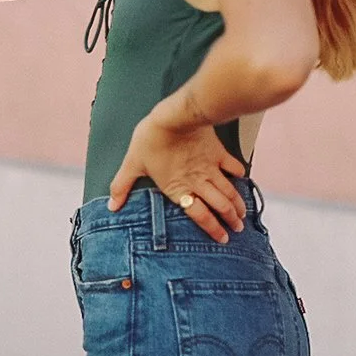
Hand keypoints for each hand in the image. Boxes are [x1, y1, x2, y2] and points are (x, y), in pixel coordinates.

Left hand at [107, 113, 247, 243]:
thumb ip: (122, 185)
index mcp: (178, 189)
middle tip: (238, 228)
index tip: (223, 238)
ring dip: (237, 203)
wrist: (174, 116)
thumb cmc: (152, 139)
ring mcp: (210, 167)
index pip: (199, 215)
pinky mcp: (217, 152)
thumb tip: (111, 205)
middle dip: (231, 219)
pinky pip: (232, 165)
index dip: (213, 228)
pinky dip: (238, 173)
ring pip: (228, 190)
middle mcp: (198, 182)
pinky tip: (242, 177)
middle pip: (219, 206)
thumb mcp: (133, 163)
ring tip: (243, 213)